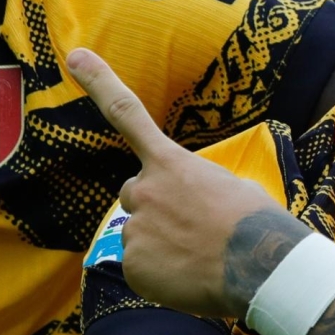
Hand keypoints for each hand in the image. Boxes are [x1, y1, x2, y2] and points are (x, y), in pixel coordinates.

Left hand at [69, 48, 306, 319]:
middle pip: (135, 194)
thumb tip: (192, 207)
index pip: (127, 114)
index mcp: (170, 163)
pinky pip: (141, 269)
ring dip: (163, 246)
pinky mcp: (133, 265)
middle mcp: (144, 189)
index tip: (74, 56)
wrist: (261, 266)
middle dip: (156, 209)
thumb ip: (197, 187)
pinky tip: (189, 278)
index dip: (99, 83)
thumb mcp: (232, 188)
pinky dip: (160, 276)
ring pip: (140, 236)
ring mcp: (135, 228)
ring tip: (199, 259)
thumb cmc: (256, 225)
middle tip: (192, 230)